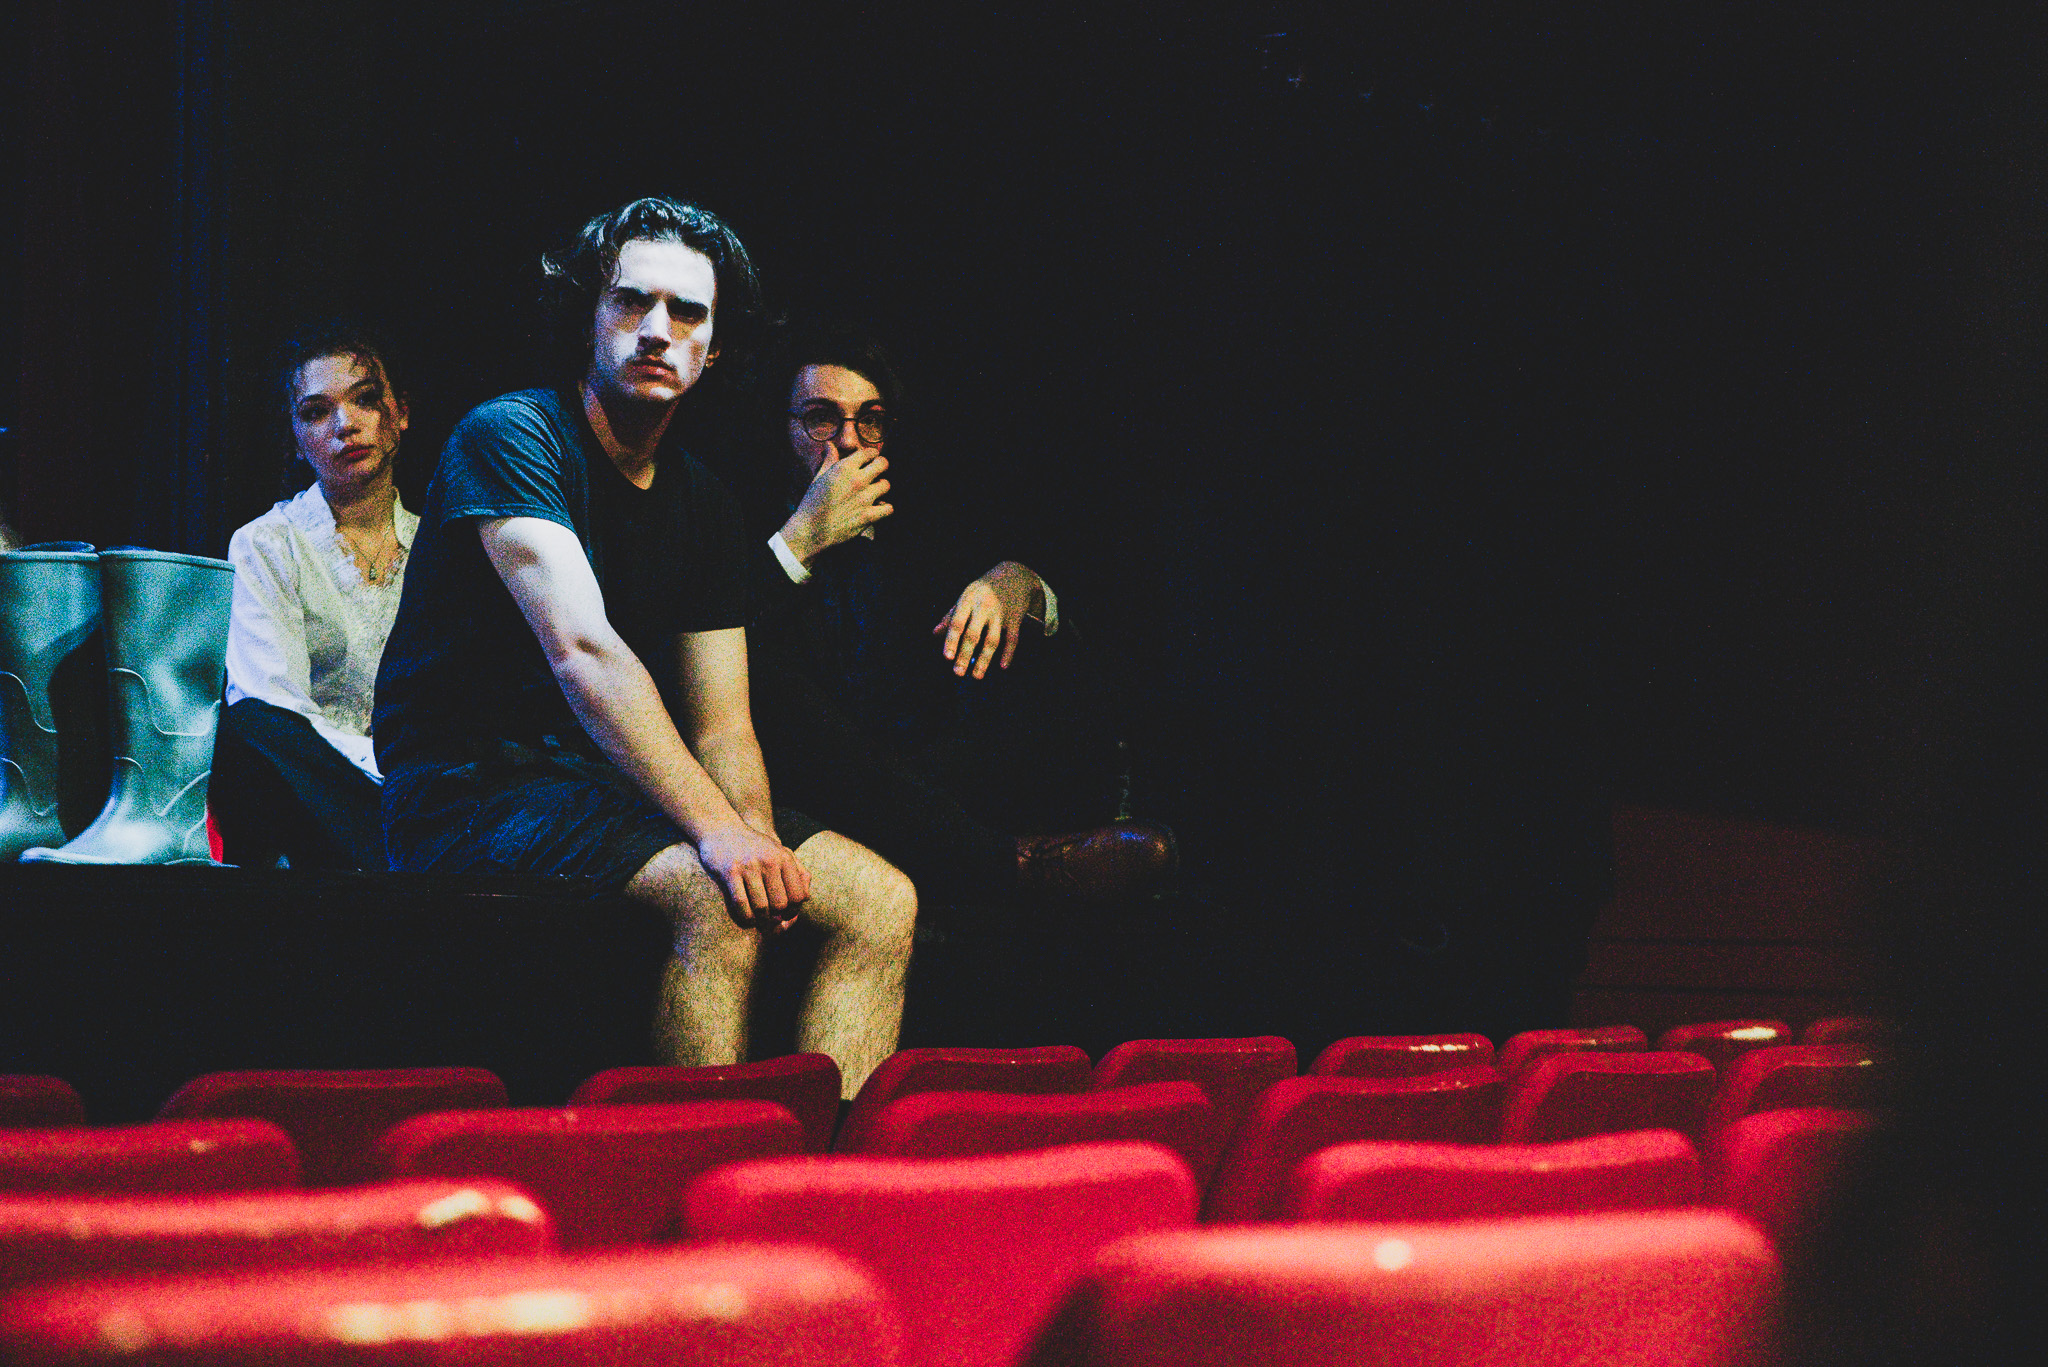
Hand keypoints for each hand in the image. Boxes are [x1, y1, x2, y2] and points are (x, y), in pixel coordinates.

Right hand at [695, 823, 810, 931]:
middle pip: (780, 904)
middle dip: (775, 917)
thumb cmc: (754, 847)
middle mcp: (769, 861)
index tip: (784, 914)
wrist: (721, 829)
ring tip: (758, 921)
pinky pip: (741, 903)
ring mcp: (749, 866)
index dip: (793, 911)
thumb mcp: (780, 852)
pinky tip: (746, 919)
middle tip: (769, 919)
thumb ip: (798, 872)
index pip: (798, 896)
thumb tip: (806, 898)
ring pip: (761, 907)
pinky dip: (745, 917)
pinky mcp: (729, 872)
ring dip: (760, 920)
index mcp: (784, 858)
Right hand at [780, 450, 891, 563]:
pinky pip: (889, 508)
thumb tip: (830, 445)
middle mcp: (857, 480)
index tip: (869, 460)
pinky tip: (878, 508)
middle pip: (883, 464)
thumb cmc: (812, 502)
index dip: (870, 455)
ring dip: (881, 488)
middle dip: (881, 466)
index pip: (869, 452)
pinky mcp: (868, 516)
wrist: (810, 529)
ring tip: (874, 492)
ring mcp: (864, 498)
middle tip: (876, 473)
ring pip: (886, 484)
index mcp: (844, 468)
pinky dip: (885, 508)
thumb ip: (829, 460)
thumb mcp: (819, 477)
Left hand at [934, 561, 1043, 678]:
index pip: (957, 623)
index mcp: (968, 600)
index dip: (951, 641)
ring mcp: (1001, 613)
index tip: (947, 657)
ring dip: (984, 660)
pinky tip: (1003, 666)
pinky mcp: (1015, 619)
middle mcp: (984, 607)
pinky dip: (1008, 653)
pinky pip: (1012, 639)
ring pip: (992, 640)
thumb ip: (951, 615)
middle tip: (958, 673)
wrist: (1015, 574)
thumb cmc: (984, 588)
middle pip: (973, 634)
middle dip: (964, 655)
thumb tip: (935, 634)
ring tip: (976, 676)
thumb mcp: (966, 596)